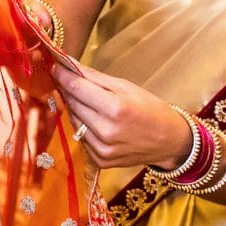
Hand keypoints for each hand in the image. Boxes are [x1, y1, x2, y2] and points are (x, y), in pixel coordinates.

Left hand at [51, 61, 193, 170]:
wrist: (170, 141)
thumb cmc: (151, 109)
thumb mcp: (127, 87)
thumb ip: (97, 78)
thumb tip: (71, 65)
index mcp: (116, 108)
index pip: (78, 89)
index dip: (64, 77)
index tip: (55, 67)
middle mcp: (106, 131)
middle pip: (74, 106)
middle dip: (68, 91)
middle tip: (66, 80)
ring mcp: (102, 149)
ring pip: (75, 123)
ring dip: (75, 110)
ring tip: (85, 101)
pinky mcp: (100, 161)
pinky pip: (82, 139)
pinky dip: (84, 127)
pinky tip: (94, 121)